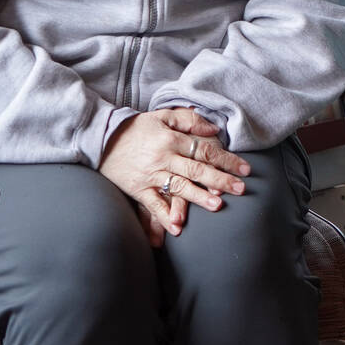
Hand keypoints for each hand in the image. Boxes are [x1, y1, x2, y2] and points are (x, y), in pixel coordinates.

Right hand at [98, 107, 250, 244]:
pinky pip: (153, 204)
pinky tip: (178, 228)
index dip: (227, 160)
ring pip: (178, 187)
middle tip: (241, 189)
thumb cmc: (135, 128)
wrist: (99, 138)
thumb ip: (189, 120)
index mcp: (171, 140)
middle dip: (220, 180)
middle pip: (196, 169)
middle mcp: (163, 158)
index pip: (205, 150)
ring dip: (198, 197)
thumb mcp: (162, 116)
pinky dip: (164, 217)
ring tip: (217, 205)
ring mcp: (150, 175)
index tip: (245, 169)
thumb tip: (214, 129)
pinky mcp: (137, 189)